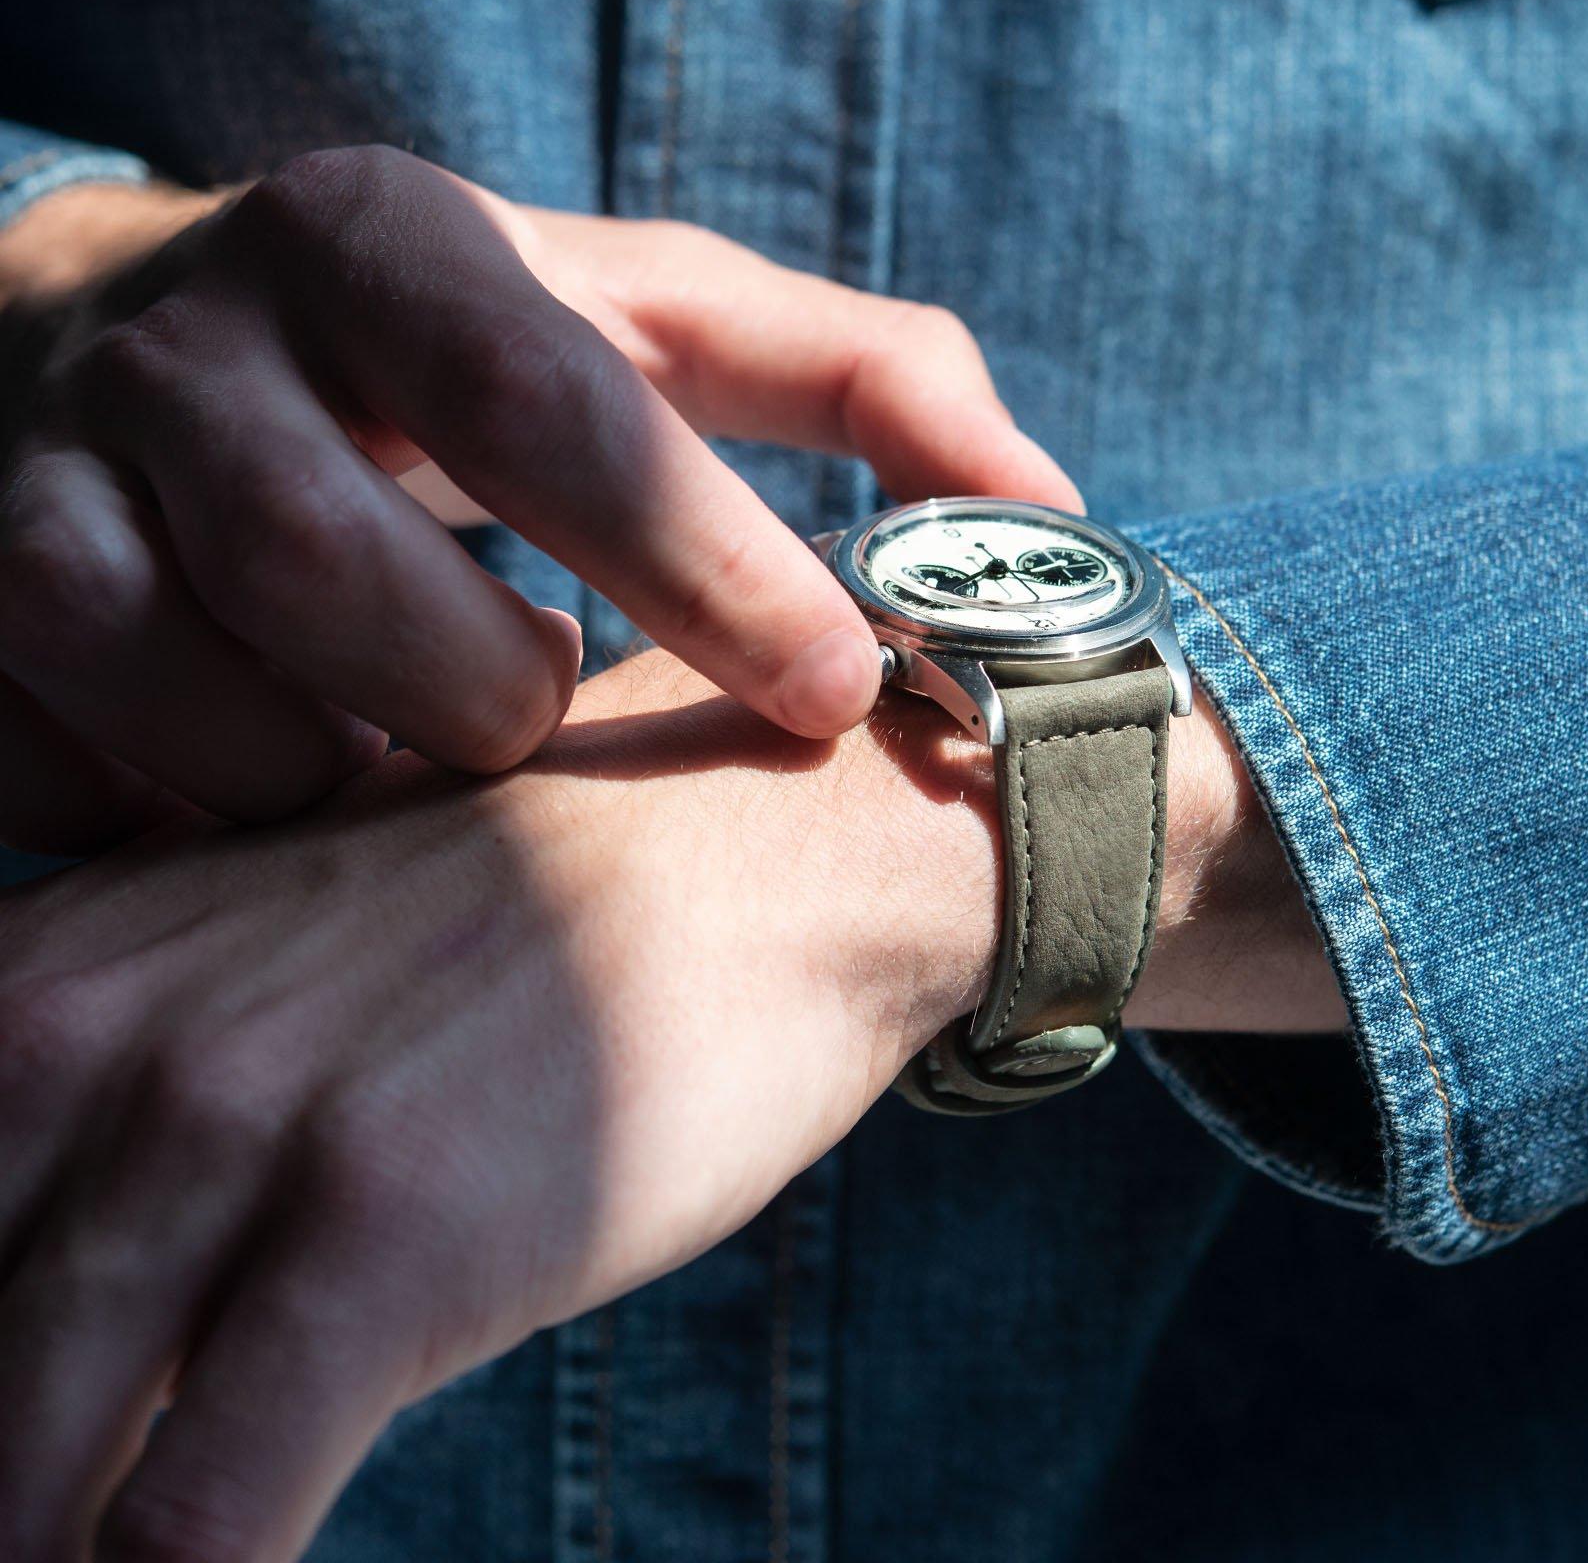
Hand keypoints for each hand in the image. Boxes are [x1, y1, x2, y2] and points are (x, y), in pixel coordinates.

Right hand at [0, 149, 1079, 853]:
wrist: (118, 343)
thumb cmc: (444, 356)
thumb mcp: (644, 323)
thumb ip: (857, 384)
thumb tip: (1051, 509)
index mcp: (390, 246)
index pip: (558, 411)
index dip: (704, 568)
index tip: (831, 699)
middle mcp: (194, 342)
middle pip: (347, 581)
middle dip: (479, 700)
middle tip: (530, 717)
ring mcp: (42, 481)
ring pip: (204, 704)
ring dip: (340, 776)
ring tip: (398, 750)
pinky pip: (87, 789)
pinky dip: (203, 818)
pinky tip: (262, 780)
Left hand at [0, 649, 1340, 1560]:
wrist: (750, 857)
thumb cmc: (515, 940)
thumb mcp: (245, 984)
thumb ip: (104, 1131)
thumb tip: (50, 1357)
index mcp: (29, 982)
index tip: (51, 1450)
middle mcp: (80, 1036)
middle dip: (14, 1487)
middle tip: (92, 1507)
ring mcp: (232, 1126)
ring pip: (19, 1490)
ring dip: (64, 1558)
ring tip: (158, 1551)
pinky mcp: (380, 1233)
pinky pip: (191, 1533)